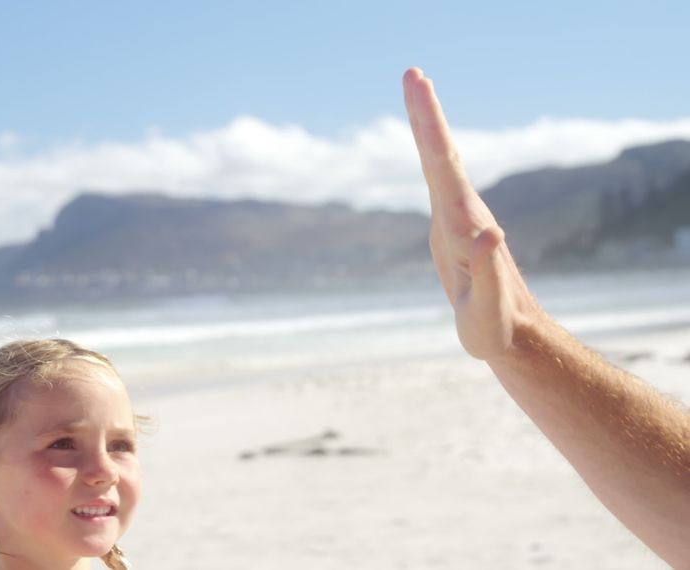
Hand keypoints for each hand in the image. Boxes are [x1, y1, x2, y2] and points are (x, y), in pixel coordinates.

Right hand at [402, 68, 540, 360]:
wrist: (512, 336)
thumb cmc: (496, 327)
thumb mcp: (489, 308)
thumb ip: (488, 271)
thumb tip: (487, 231)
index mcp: (465, 224)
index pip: (443, 166)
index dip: (429, 125)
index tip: (417, 86)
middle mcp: (464, 212)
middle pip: (441, 154)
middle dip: (426, 113)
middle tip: (411, 72)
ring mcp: (459, 218)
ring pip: (440, 163)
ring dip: (428, 124)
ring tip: (416, 88)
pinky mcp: (452, 228)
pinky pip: (438, 180)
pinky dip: (429, 151)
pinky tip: (427, 140)